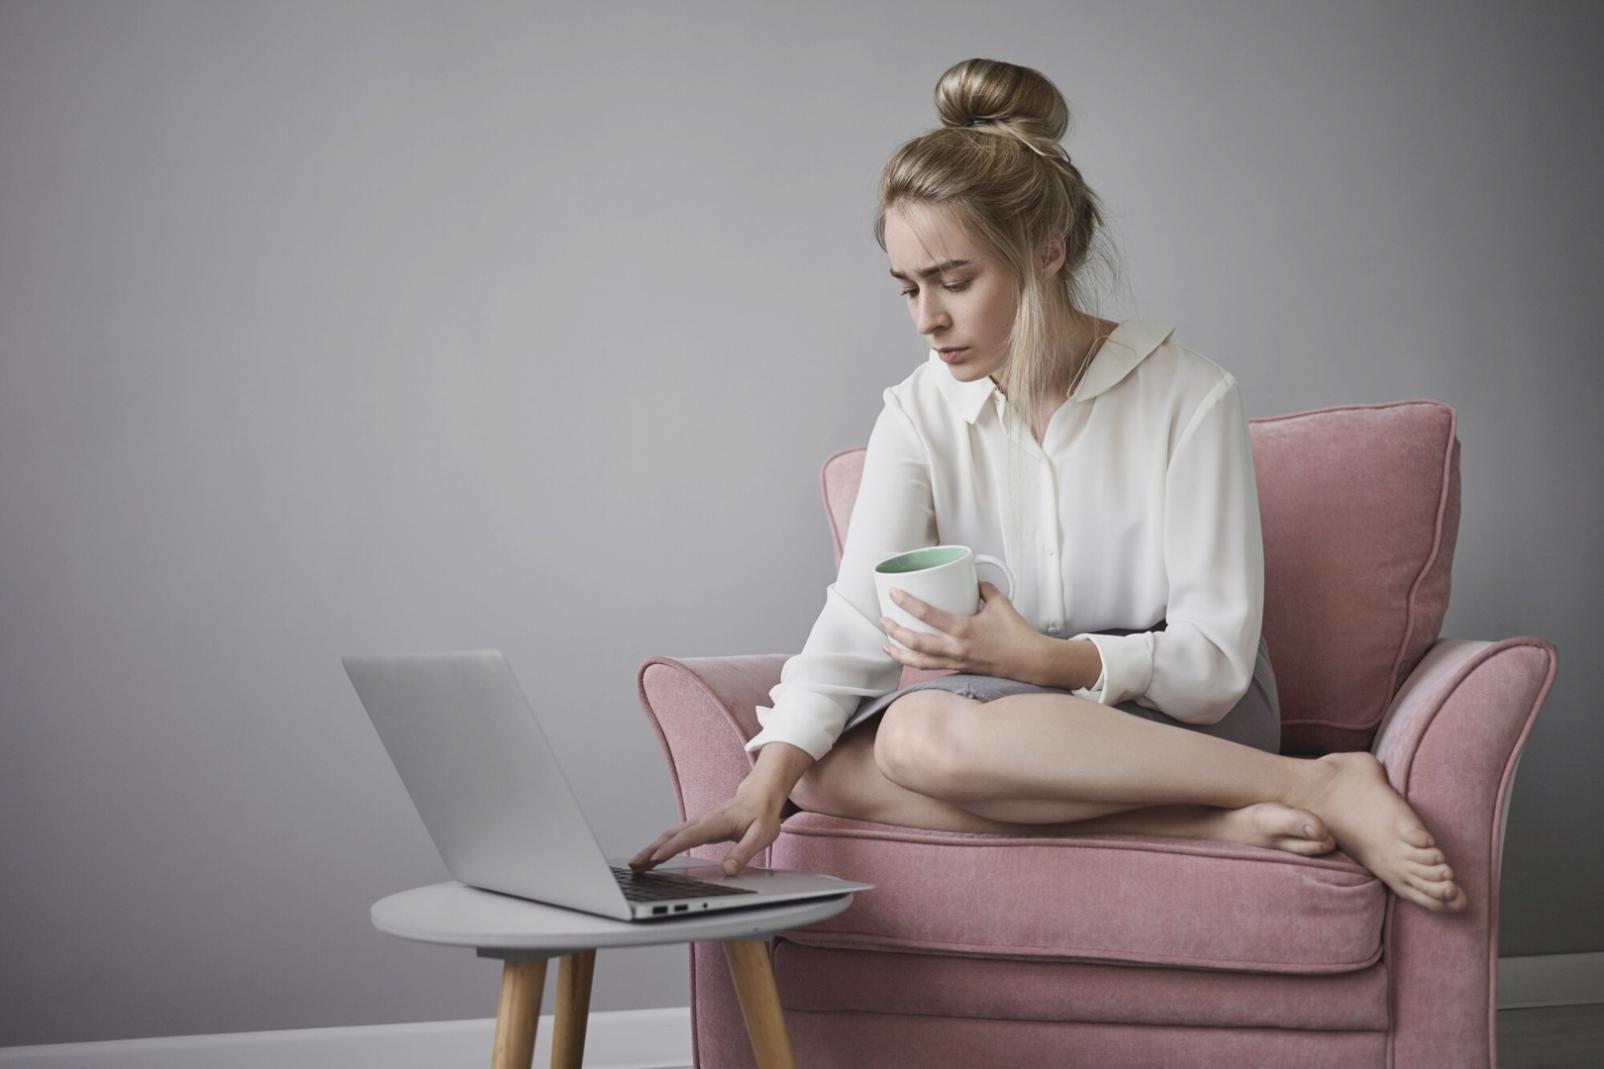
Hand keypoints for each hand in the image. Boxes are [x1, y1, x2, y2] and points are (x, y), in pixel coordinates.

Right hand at [628, 785, 782, 876]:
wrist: (760, 795)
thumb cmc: (761, 815)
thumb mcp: (761, 835)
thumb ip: (744, 852)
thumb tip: (728, 870)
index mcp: (716, 822)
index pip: (689, 836)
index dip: (671, 847)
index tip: (655, 858)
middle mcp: (703, 821)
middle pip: (672, 835)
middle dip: (651, 850)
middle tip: (634, 865)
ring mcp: (698, 823)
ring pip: (669, 835)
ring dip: (651, 849)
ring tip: (635, 865)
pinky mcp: (697, 828)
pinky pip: (674, 836)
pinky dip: (659, 846)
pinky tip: (651, 857)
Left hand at [880, 581, 1046, 681]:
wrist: (1030, 661)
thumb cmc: (1016, 633)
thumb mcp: (999, 603)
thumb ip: (982, 588)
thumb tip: (971, 579)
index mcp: (964, 629)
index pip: (928, 615)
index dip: (907, 603)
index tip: (893, 593)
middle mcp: (956, 648)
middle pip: (915, 643)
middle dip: (895, 632)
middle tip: (884, 620)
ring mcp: (956, 662)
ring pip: (919, 662)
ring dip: (899, 654)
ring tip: (886, 644)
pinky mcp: (960, 669)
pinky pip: (932, 668)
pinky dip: (915, 663)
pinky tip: (907, 657)